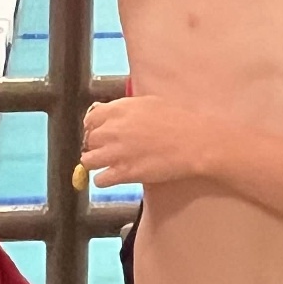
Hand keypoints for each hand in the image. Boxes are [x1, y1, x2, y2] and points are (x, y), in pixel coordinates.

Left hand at [81, 95, 207, 187]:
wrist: (194, 142)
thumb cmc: (178, 120)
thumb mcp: (149, 103)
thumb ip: (124, 108)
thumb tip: (106, 112)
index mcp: (119, 109)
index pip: (90, 119)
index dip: (94, 128)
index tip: (101, 134)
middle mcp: (112, 129)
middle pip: (88, 140)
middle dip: (97, 146)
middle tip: (110, 150)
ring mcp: (116, 152)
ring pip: (88, 161)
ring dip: (97, 163)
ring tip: (111, 164)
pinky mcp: (124, 173)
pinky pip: (99, 180)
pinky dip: (105, 180)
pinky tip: (116, 176)